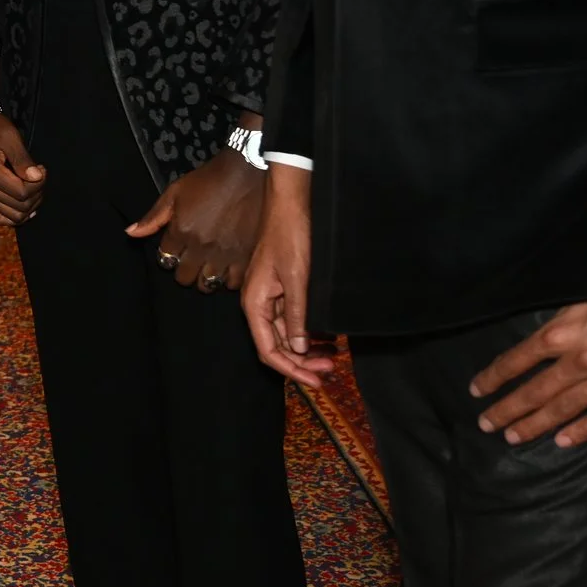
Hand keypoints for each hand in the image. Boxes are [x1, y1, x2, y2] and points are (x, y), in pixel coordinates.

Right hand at [0, 107, 45, 226]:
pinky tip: (25, 201)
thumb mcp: (11, 137)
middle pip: (19, 207)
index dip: (38, 184)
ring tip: (32, 185)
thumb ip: (23, 160)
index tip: (41, 167)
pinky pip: (0, 218)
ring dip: (29, 205)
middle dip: (36, 193)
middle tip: (38, 174)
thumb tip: (37, 178)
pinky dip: (15, 214)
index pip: (21, 193)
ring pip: (12, 217)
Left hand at [128, 147, 263, 291]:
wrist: (247, 172)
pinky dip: (228, 279)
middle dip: (185, 269)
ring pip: (208, 284)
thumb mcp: (175, 192)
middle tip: (192, 259)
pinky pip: (233, 283)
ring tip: (209, 266)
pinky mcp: (247, 256)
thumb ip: (153, 217)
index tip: (176, 250)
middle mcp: (201, 247)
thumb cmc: (209, 180)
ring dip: (205, 277)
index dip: (168, 256)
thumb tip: (131, 233)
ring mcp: (225, 254)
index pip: (165, 261)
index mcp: (181, 231)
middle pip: (185, 277)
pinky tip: (228, 267)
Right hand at [242, 163, 334, 385]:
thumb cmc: (291, 237)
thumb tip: (300, 349)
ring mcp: (269, 297)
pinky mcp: (281, 290)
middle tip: (329, 372)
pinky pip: (292, 319)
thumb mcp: (297, 279)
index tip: (314, 381)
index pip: (268, 350)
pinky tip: (325, 338)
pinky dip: (307, 332)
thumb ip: (298, 315)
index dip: (290, 370)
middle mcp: (258, 304)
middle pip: (276, 346)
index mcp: (255, 304)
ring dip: (306, 349)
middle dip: (301, 363)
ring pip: (286, 335)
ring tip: (331, 358)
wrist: (290, 205)